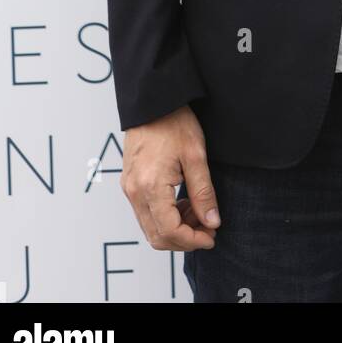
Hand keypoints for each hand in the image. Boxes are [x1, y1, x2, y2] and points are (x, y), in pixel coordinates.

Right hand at [120, 105, 220, 251]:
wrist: (153, 102)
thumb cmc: (174, 122)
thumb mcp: (196, 156)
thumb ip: (203, 192)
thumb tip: (212, 222)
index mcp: (150, 186)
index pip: (170, 231)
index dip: (192, 240)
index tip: (211, 237)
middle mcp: (134, 192)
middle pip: (157, 236)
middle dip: (184, 239)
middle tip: (208, 229)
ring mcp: (129, 189)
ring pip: (150, 227)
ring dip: (175, 229)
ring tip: (199, 213)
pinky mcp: (129, 183)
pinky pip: (145, 213)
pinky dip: (165, 217)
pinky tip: (183, 203)